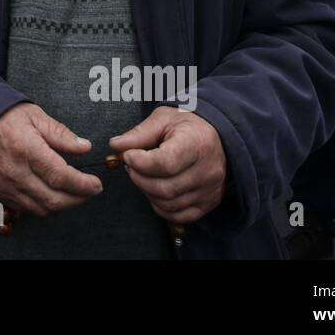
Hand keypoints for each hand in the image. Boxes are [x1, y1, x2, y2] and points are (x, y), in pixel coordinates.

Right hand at [0, 103, 101, 217]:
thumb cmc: (6, 118)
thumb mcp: (36, 117)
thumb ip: (61, 134)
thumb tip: (85, 147)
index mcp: (27, 149)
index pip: (61, 176)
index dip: (83, 185)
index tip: (97, 184)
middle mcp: (15, 172)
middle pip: (54, 199)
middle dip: (78, 199)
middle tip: (89, 191)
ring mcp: (5, 186)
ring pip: (42, 209)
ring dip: (62, 205)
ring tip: (72, 193)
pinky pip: (26, 209)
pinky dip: (43, 206)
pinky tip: (51, 194)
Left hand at [110, 107, 226, 226]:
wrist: (219, 137)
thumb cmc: (188, 125)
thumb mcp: (163, 119)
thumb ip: (139, 133)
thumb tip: (115, 146)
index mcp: (196, 144)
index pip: (165, 163)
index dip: (140, 162)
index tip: (128, 155)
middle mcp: (207, 171)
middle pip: (164, 188)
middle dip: (138, 177)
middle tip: (131, 165)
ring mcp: (209, 190)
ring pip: (168, 203)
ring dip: (147, 191)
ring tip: (143, 174)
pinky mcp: (208, 203)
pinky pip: (178, 215)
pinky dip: (160, 206)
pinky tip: (155, 190)